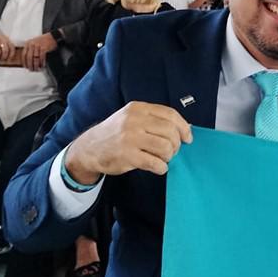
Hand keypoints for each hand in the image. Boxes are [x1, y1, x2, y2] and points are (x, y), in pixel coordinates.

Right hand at [0, 30, 17, 60]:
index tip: (8, 59)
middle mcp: (1, 38)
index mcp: (6, 39)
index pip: (12, 48)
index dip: (11, 55)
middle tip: (1, 60)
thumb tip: (7, 59)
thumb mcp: (0, 42)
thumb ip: (4, 48)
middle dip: (3, 57)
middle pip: (5, 51)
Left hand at [22, 33, 57, 70]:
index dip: (24, 62)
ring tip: (37, 69)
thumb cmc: (43, 41)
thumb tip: (28, 61)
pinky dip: (42, 62)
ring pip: (35, 58)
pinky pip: (42, 57)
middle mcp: (32, 44)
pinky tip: (43, 66)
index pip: (24, 54)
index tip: (26, 67)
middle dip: (30, 65)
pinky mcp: (44, 47)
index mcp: (28, 43)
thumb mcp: (34, 43)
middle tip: (32, 70)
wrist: (52, 37)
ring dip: (36, 65)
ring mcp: (38, 46)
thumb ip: (30, 50)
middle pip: (29, 57)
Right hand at [64, 101, 193, 182]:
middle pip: (170, 132)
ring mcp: (130, 138)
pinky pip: (155, 163)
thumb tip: (185, 127)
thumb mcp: (132, 118)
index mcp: (137, 108)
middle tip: (172, 151)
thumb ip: (154, 120)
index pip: (170, 114)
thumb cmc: (116, 134)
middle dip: (176, 144)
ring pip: (165, 147)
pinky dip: (161, 167)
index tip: (188, 138)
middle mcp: (134, 121)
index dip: (183, 127)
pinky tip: (158, 167)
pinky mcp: (127, 156)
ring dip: (169, 156)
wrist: (89, 148)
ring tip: (162, 158)